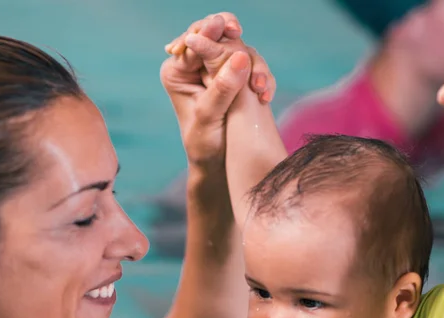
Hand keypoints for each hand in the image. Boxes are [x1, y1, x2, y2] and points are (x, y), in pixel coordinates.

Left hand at [160, 13, 274, 167]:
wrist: (218, 165)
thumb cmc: (205, 146)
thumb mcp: (210, 117)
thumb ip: (223, 89)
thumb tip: (241, 57)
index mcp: (178, 71)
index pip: (193, 42)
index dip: (209, 31)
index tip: (226, 27)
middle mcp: (196, 66)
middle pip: (216, 37)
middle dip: (232, 40)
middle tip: (238, 31)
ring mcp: (218, 71)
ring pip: (239, 50)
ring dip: (254, 65)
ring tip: (261, 88)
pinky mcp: (237, 79)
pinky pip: (252, 66)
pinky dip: (262, 76)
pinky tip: (265, 95)